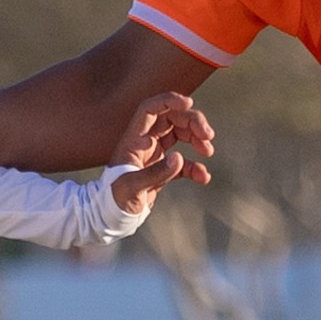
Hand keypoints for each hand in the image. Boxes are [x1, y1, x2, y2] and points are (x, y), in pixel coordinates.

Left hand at [106, 91, 212, 212]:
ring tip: (208, 152)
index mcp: (134, 140)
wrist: (111, 219)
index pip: (151, 109)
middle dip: (192, 122)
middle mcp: (145, 143)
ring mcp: (154, 155)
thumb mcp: (133, 187)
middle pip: (172, 119)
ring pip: (180, 135)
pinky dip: (195, 167)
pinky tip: (204, 177)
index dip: (169, 101)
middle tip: (208, 136)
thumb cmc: (114, 200)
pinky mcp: (162, 171)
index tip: (190, 103)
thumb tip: (180, 158)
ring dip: (197, 139)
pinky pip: (183, 163)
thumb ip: (156, 173)